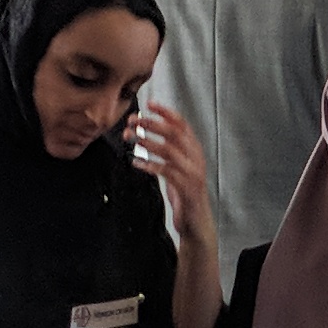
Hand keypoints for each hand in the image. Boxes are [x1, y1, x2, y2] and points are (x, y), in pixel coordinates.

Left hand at [125, 101, 210, 238]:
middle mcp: (196, 159)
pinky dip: (149, 165)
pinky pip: (166, 171)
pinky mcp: (186, 187)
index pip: (182, 125)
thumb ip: (168, 152)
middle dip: (152, 124)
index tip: (150, 104)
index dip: (166, 113)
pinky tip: (135, 163)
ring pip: (169, 150)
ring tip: (130, 138)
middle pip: (174, 134)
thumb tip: (144, 133)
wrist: (197, 222)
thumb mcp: (177, 168)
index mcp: (195, 151)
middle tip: (132, 120)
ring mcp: (192, 173)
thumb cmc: (184, 194)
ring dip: (147, 141)